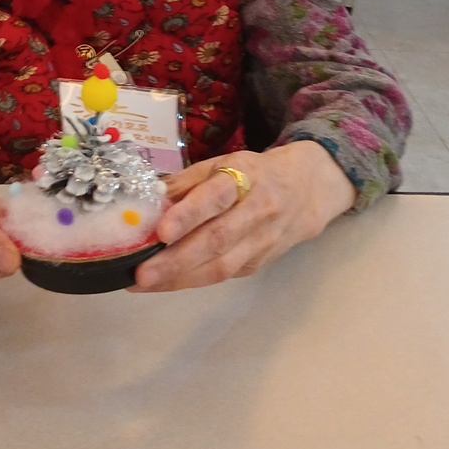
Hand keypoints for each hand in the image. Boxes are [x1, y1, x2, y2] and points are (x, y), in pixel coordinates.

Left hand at [131, 141, 355, 293]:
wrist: (309, 190)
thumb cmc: (255, 173)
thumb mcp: (222, 164)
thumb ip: (187, 182)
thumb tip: (147, 201)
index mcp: (245, 177)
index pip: (216, 198)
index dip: (189, 215)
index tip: (162, 232)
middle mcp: (258, 210)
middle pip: (216, 240)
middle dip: (175, 261)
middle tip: (140, 274)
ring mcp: (262, 242)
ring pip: (221, 266)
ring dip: (179, 279)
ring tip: (145, 284)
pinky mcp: (260, 263)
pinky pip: (224, 275)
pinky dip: (191, 281)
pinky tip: (165, 282)